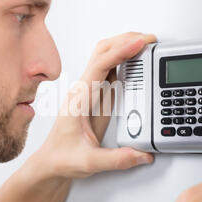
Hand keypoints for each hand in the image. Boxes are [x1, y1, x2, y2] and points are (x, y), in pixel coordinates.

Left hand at [31, 32, 156, 179]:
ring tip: (145, 44)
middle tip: (148, 39)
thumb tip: (142, 153)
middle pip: (102, 52)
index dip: (120, 51)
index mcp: (79, 99)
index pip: (100, 65)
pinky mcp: (98, 97)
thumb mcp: (90, 162)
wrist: (52, 162)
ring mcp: (90, 91)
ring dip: (124, 46)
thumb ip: (117, 159)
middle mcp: (84, 90)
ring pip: (106, 57)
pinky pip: (110, 70)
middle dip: (125, 40)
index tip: (139, 44)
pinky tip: (136, 61)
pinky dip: (124, 60)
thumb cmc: (62, 157)